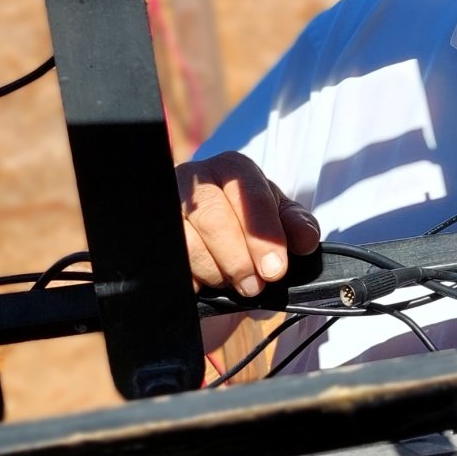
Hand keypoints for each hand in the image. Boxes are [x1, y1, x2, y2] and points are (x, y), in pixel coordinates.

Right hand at [176, 152, 320, 296]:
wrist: (215, 251)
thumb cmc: (250, 229)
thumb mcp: (278, 224)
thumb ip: (297, 226)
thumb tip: (306, 238)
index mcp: (233, 169)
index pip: (249, 194)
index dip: (264, 234)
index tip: (275, 270)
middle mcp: (195, 179)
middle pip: (213, 217)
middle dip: (238, 259)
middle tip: (254, 286)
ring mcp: (166, 205)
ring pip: (186, 241)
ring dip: (214, 271)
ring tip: (230, 282)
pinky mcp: (150, 233)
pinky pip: (166, 262)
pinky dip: (190, 279)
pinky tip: (204, 283)